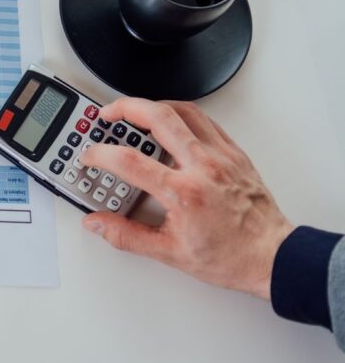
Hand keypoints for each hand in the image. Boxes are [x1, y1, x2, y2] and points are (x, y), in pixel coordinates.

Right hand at [80, 99, 294, 299]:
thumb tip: (97, 224)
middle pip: (157, 118)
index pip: (129, 161)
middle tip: (107, 113)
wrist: (272, 257)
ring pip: (183, 111)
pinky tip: (171, 121)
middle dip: (125, 108)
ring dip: (153, 105)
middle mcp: (202, 167)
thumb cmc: (230, 257)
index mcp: (183, 193)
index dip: (100, 154)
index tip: (90, 156)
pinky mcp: (234, 154)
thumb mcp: (169, 253)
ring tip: (135, 110)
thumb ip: (126, 236)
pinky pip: (205, 121)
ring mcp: (221, 157)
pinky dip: (182, 114)